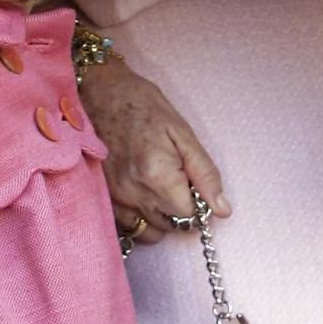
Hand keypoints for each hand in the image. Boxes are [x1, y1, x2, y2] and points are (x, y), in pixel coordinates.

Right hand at [79, 56, 228, 244]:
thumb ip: (204, 174)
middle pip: (171, 226)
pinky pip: (129, 226)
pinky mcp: (103, 199)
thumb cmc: (142, 105)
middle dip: (180, 210)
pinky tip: (142, 192)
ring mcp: (115, 199)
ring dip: (161, 216)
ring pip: (150, 231)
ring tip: (159, 188)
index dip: (197, 204)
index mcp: (158, 176)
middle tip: (177, 181)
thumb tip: (222, 210)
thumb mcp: (182, 133)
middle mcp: (134, 193)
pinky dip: (141, 216)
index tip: (193, 185)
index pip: (189, 216)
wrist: (99, 92)